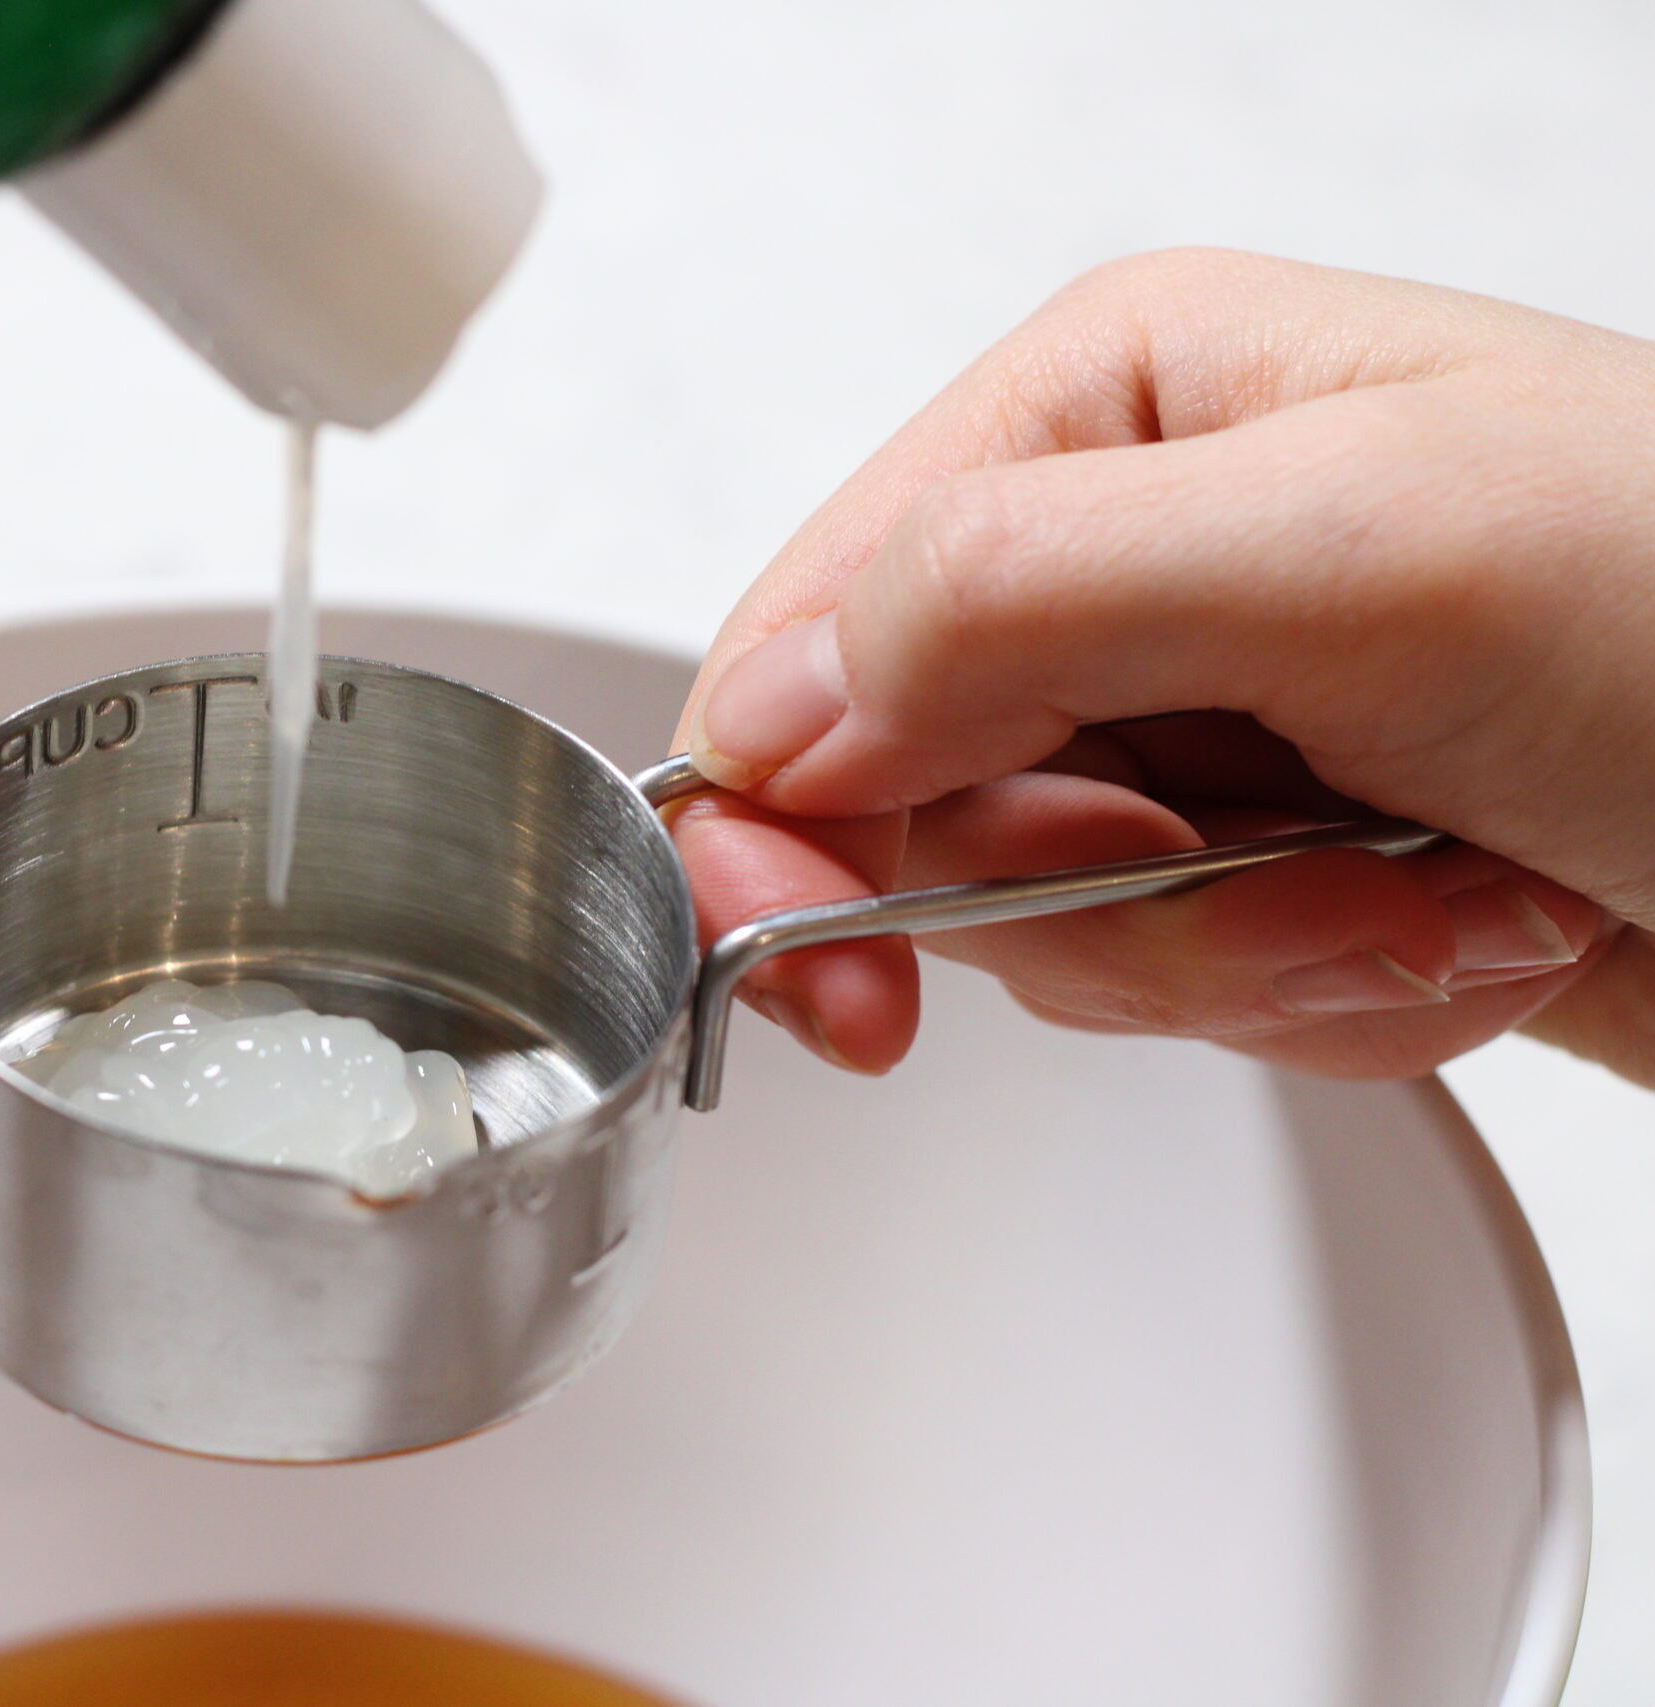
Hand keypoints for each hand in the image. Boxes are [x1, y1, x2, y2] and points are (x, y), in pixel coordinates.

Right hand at [674, 249, 1654, 1088]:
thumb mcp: (1353, 552)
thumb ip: (1015, 597)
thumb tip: (775, 707)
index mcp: (1114, 404)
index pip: (819, 622)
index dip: (800, 807)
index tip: (839, 959)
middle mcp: (1137, 555)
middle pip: (921, 801)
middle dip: (1103, 897)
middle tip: (1266, 877)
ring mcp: (1208, 719)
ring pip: (1050, 924)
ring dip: (1243, 958)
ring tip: (1428, 895)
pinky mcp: (1275, 859)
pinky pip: (1178, 988)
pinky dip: (1319, 999)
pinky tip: (1463, 929)